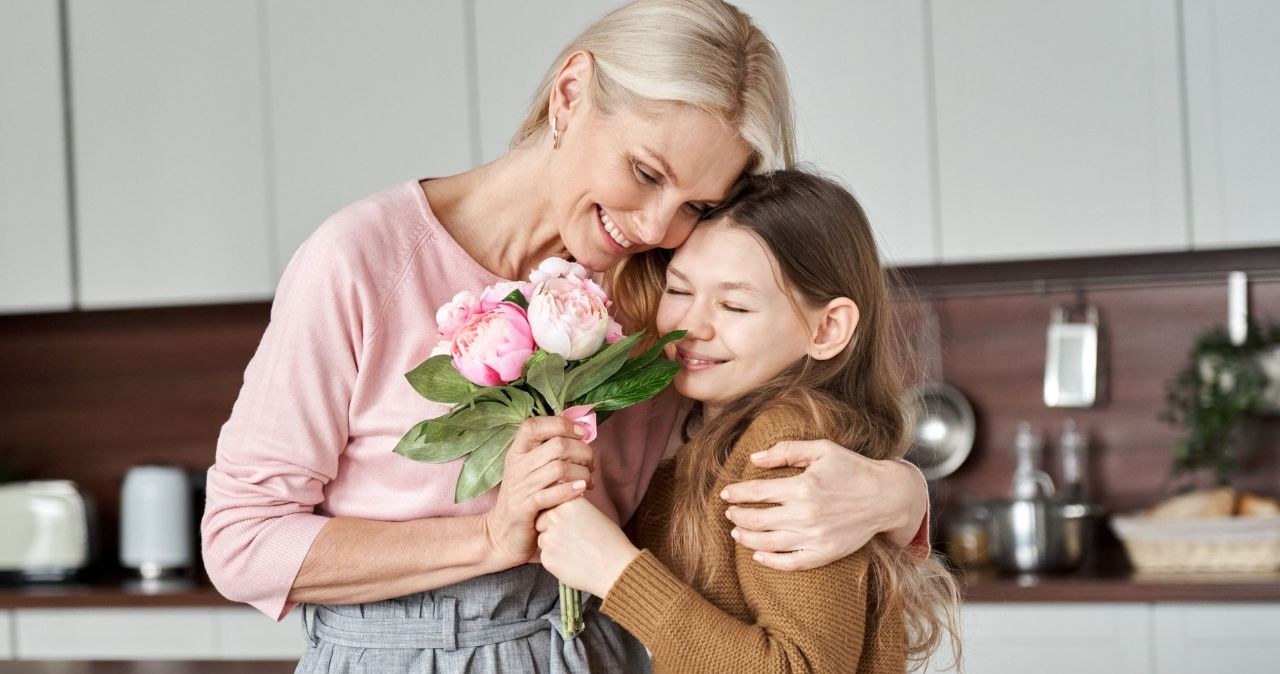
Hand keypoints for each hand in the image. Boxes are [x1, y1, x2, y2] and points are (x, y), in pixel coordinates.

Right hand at [481, 417, 594, 567]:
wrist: (502, 534)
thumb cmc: (525, 498)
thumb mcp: (530, 470)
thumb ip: (549, 450)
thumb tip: (579, 429)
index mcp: (517, 452)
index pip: (534, 425)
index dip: (561, 424)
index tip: (582, 434)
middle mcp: (516, 466)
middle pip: (556, 446)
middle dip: (582, 452)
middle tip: (590, 464)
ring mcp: (520, 487)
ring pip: (559, 469)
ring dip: (582, 473)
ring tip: (588, 481)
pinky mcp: (525, 508)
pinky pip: (552, 494)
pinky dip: (571, 489)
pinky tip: (582, 489)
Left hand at [536, 497, 638, 596]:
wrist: (616, 569)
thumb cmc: (610, 542)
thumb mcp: (594, 514)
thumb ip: (573, 510)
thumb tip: (560, 508)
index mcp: (569, 502)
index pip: (551, 504)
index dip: (558, 515)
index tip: (570, 525)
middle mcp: (556, 516)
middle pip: (541, 521)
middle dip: (550, 529)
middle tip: (571, 539)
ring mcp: (549, 537)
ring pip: (542, 539)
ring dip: (553, 545)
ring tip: (576, 551)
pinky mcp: (547, 557)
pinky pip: (545, 556)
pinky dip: (556, 560)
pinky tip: (573, 562)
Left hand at [720, 440, 927, 570]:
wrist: (886, 496)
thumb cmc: (853, 469)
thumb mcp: (822, 449)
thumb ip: (786, 450)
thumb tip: (754, 458)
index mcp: (802, 486)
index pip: (757, 492)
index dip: (737, 493)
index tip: (726, 493)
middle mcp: (805, 514)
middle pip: (757, 519)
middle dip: (737, 515)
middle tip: (728, 512)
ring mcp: (815, 537)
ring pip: (768, 543)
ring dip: (746, 538)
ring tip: (736, 531)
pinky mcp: (825, 553)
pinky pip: (790, 563)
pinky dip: (770, 562)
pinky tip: (758, 555)